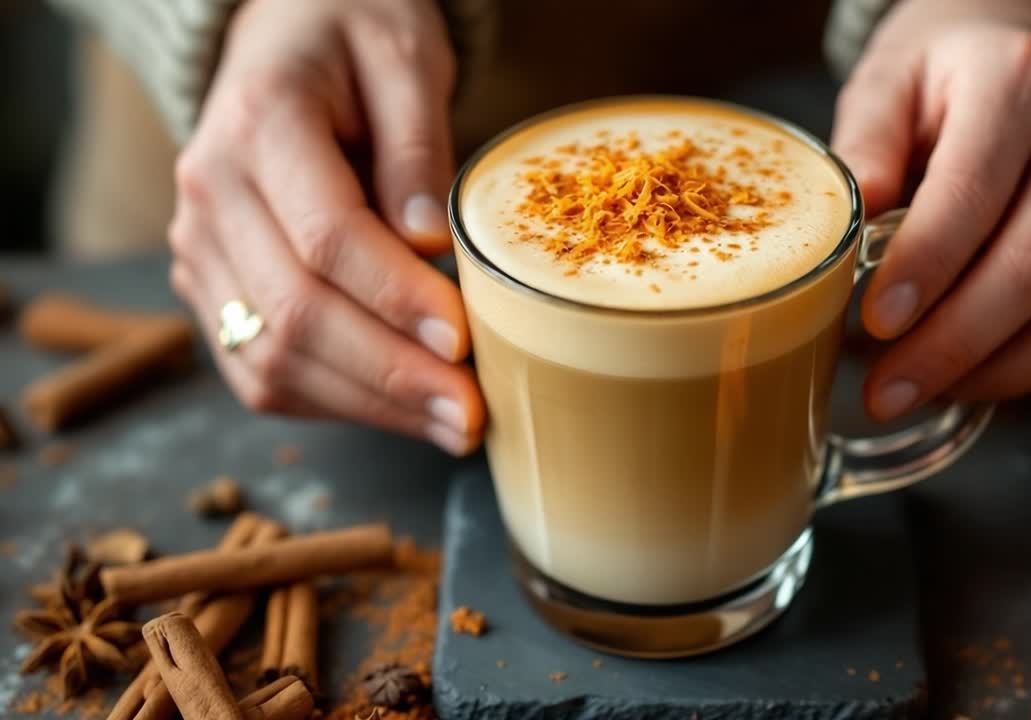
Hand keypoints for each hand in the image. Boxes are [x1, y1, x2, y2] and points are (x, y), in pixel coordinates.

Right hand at [168, 0, 485, 453]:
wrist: (287, 38)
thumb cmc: (354, 36)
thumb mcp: (404, 56)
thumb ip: (417, 143)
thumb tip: (429, 246)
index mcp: (257, 126)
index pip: (326, 238)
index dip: (397, 299)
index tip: (463, 340)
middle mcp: (209, 195)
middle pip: (297, 314)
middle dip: (393, 376)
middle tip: (472, 414)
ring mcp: (201, 248)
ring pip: (272, 358)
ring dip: (369, 405)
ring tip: (453, 425)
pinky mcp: (213, 287)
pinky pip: (261, 369)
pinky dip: (334, 401)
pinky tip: (402, 410)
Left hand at [831, 0, 1030, 419]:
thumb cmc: (949, 80)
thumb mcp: (890, 86)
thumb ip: (864, 151)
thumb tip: (845, 238)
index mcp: (1025, 81)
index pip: (973, 196)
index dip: (923, 272)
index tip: (875, 326)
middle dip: (948, 350)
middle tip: (885, 392)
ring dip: (993, 378)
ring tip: (924, 388)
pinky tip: (981, 372)